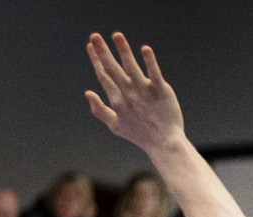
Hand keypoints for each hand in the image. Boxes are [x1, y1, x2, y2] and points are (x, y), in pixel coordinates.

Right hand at [85, 32, 186, 154]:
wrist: (165, 144)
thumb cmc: (140, 135)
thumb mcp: (115, 126)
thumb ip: (99, 110)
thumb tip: (87, 92)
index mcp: (117, 100)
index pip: (104, 76)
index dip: (96, 60)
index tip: (90, 45)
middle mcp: (129, 94)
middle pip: (113, 69)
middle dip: (103, 52)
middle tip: (95, 35)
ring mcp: (145, 92)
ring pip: (132, 68)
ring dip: (123, 51)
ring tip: (117, 35)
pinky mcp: (162, 92)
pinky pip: (155, 74)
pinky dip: (150, 62)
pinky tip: (145, 49)